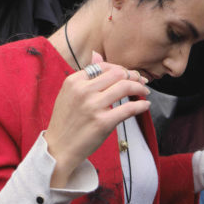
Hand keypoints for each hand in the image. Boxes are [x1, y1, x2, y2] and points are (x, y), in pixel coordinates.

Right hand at [44, 51, 150, 187]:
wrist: (58, 148)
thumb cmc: (65, 122)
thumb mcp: (69, 93)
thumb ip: (85, 75)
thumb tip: (97, 55)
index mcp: (74, 81)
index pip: (104, 66)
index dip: (120, 69)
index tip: (129, 75)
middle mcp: (83, 91)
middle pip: (118, 74)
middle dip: (133, 76)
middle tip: (141, 82)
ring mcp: (93, 106)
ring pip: (125, 87)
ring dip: (140, 88)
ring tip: (144, 92)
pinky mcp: (103, 122)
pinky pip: (129, 108)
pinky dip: (141, 105)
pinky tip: (145, 105)